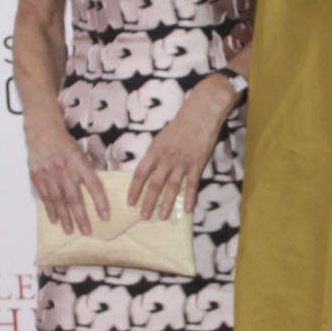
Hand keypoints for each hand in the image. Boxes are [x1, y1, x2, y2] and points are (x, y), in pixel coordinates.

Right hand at [26, 119, 108, 235]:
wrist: (43, 131)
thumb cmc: (65, 143)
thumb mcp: (81, 152)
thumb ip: (87, 170)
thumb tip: (99, 190)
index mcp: (79, 162)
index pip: (93, 185)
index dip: (99, 201)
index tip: (105, 216)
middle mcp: (64, 169)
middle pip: (74, 197)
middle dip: (81, 216)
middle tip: (86, 231)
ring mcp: (49, 174)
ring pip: (58, 200)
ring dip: (64, 217)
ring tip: (69, 230)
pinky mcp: (37, 176)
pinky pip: (45, 196)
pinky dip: (50, 209)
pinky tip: (55, 219)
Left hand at [127, 76, 236, 219]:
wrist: (201, 113)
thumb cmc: (180, 124)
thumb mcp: (161, 137)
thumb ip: (155, 154)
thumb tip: (147, 171)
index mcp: (155, 150)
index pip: (140, 173)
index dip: (134, 189)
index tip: (130, 202)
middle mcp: (167, 158)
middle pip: (155, 184)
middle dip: (148, 202)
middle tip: (143, 216)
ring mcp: (182, 162)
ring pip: (172, 187)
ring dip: (167, 203)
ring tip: (162, 216)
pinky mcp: (197, 163)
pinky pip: (192, 184)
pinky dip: (190, 197)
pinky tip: (188, 209)